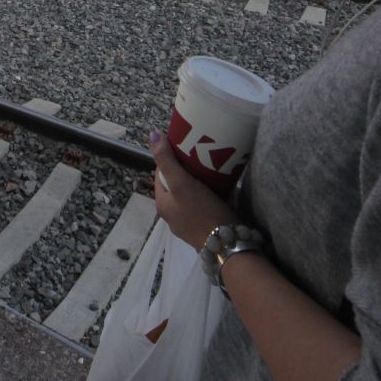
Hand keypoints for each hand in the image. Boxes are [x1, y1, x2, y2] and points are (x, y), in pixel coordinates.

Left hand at [150, 130, 237, 248]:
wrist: (227, 245)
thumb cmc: (202, 212)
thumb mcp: (182, 183)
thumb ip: (167, 161)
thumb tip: (152, 135)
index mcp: (162, 205)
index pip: (161, 174)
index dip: (171, 159)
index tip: (186, 148)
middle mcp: (173, 215)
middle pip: (177, 185)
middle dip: (188, 170)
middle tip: (203, 156)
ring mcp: (189, 223)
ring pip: (192, 194)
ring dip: (200, 182)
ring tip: (214, 168)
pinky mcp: (206, 227)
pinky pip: (204, 205)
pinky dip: (210, 194)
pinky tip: (222, 186)